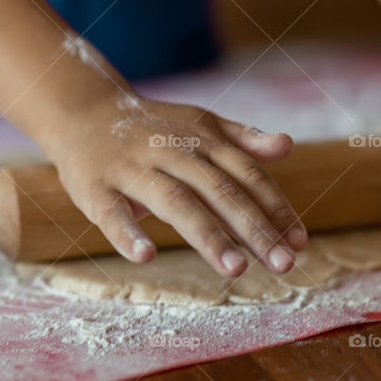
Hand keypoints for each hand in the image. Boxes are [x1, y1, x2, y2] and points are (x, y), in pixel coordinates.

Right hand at [42, 93, 308, 276]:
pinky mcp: (95, 187)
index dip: (275, 208)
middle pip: (219, 190)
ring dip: (207, 235)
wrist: (82, 112)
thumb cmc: (150, 129)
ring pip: (175, 201)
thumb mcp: (198, 125)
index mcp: (200, 139)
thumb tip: (286, 146)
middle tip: (283, 265)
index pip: (246, 175)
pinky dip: (128, 233)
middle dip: (253, 227)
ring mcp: (133, 169)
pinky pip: (112, 212)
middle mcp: (171, 152)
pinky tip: (146, 256)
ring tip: (236, 269)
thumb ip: (242, 140)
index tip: (299, 243)